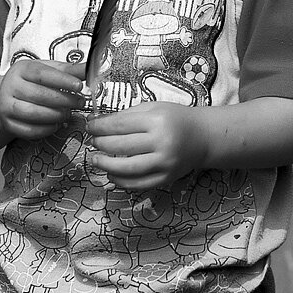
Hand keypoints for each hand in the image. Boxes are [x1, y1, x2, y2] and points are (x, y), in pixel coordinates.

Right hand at [0, 58, 85, 139]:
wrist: (8, 95)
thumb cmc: (33, 81)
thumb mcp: (49, 70)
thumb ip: (70, 70)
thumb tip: (91, 68)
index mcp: (22, 69)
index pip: (42, 74)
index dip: (62, 81)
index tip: (79, 86)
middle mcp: (11, 87)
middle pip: (39, 95)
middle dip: (64, 100)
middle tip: (80, 102)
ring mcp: (6, 106)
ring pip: (33, 113)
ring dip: (56, 115)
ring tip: (68, 113)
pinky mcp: (8, 123)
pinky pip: (29, 130)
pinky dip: (46, 129)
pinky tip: (56, 124)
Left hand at [85, 102, 208, 190]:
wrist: (203, 136)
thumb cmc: (176, 118)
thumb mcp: (154, 108)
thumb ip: (127, 115)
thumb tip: (98, 123)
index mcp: (157, 120)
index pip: (120, 125)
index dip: (100, 127)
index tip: (89, 127)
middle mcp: (162, 142)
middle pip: (120, 146)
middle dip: (100, 144)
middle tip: (92, 142)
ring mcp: (164, 163)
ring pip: (127, 168)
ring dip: (106, 165)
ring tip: (95, 160)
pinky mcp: (166, 178)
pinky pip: (138, 184)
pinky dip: (121, 182)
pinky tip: (111, 175)